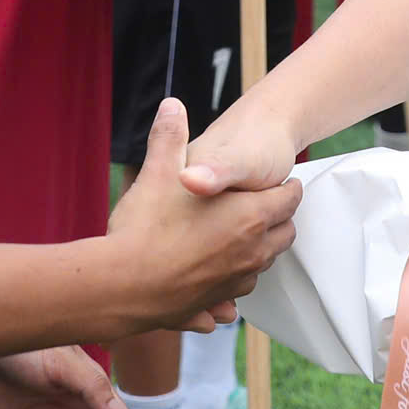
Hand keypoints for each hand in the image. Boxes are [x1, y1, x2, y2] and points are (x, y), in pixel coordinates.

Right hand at [107, 100, 301, 328]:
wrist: (120, 287)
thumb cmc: (143, 229)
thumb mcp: (158, 174)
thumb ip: (170, 138)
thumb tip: (171, 104)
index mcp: (248, 217)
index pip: (289, 199)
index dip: (287, 188)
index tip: (283, 182)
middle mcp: (250, 253)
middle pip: (284, 235)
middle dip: (279, 220)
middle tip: (267, 208)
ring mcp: (234, 283)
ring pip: (262, 266)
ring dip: (258, 252)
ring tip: (243, 238)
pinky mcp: (214, 304)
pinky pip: (236, 295)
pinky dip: (233, 283)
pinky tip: (219, 275)